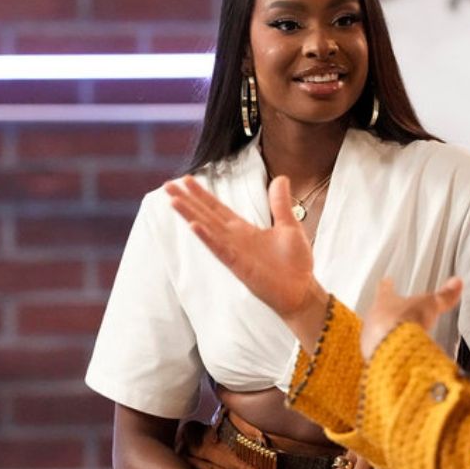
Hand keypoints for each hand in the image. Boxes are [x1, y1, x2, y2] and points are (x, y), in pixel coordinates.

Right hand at [165, 176, 325, 322]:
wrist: (302, 290)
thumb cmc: (295, 263)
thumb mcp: (289, 226)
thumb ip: (280, 203)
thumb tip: (281, 178)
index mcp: (244, 230)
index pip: (218, 208)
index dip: (202, 194)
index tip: (186, 179)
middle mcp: (234, 239)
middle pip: (206, 216)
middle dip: (187, 200)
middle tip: (167, 186)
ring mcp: (234, 252)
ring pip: (207, 230)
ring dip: (190, 215)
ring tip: (173, 201)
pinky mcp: (238, 266)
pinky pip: (220, 249)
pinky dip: (207, 237)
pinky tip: (193, 226)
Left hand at [360, 277, 463, 359]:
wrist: (393, 348)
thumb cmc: (404, 322)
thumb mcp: (430, 305)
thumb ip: (443, 296)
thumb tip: (456, 284)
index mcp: (384, 301)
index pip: (384, 289)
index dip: (387, 285)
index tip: (386, 281)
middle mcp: (373, 318)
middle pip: (378, 313)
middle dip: (386, 314)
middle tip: (394, 316)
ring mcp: (370, 338)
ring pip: (376, 334)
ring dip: (386, 336)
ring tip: (397, 340)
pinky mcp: (373, 356)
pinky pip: (379, 353)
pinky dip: (388, 353)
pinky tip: (397, 357)